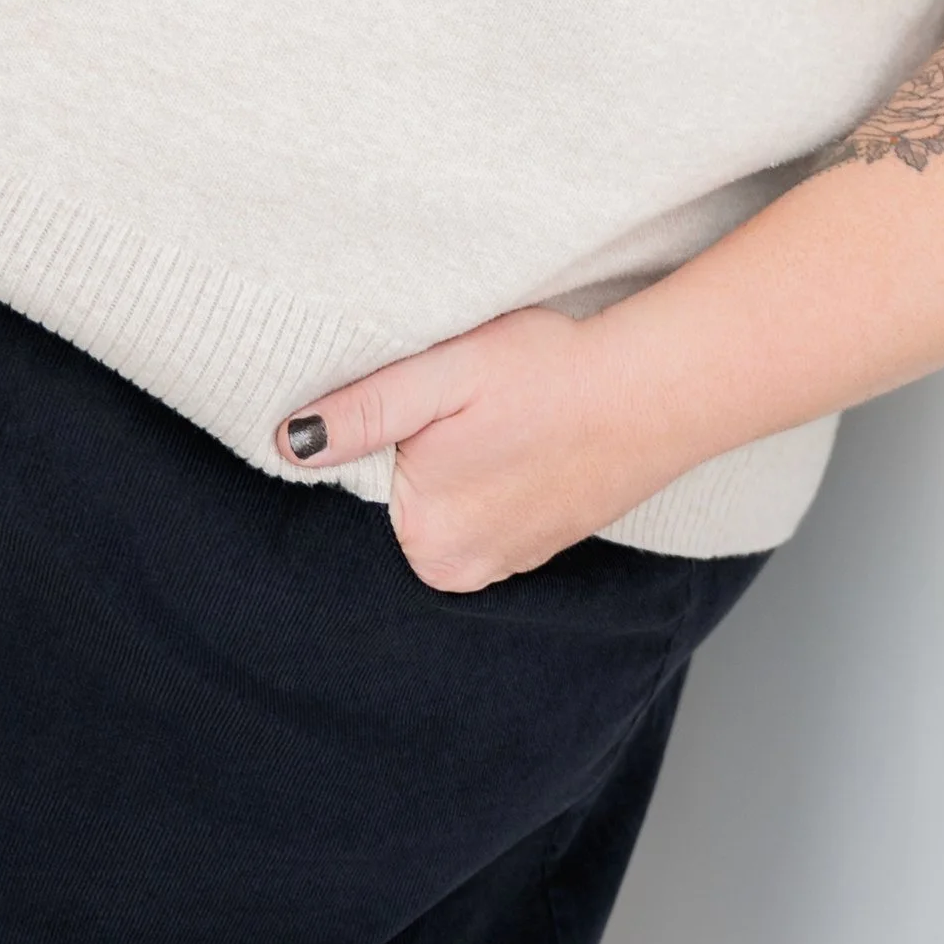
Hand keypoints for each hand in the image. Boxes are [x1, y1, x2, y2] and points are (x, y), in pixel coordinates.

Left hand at [276, 304, 699, 593]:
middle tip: (476, 408)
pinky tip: (529, 441)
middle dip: (428, 453)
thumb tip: (288, 443)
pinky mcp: (543, 544)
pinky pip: (494, 510)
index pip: (367, 484)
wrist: (655, 387)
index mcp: (425, 538)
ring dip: (468, 466)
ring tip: (507, 424)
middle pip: (409, 499)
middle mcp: (462, 570)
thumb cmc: (549, 372)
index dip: (392, 436)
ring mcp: (508, 562)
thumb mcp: (440, 376)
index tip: (435, 405)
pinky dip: (503, 477)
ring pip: (454, 504)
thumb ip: (361, 413)